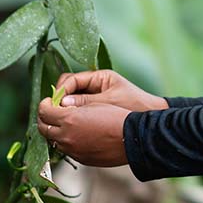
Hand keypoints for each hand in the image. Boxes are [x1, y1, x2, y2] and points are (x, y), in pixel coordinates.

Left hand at [37, 101, 130, 166]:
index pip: (44, 111)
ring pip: (54, 140)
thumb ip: (73, 107)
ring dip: (55, 131)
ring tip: (65, 124)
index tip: (49, 102)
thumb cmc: (117, 117)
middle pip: (44, 128)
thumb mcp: (94, 104)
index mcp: (69, 119)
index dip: (44, 104)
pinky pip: (67, 150)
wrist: (133, 138)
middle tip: (51, 112)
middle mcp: (67, 136)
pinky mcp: (81, 158)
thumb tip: (61, 107)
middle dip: (45, 119)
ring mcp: (73, 150)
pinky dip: (68, 141)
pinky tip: (78, 135)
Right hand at [52, 69, 167, 111]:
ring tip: (61, 120)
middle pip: (69, 88)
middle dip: (60, 99)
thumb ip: (85, 101)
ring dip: (65, 108)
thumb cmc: (134, 105)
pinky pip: (78, 110)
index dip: (61, 91)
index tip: (55, 104)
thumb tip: (62, 104)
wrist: (148, 120)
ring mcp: (94, 96)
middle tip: (54, 112)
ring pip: (71, 100)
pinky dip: (72, 115)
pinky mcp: (95, 108)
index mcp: (99, 77)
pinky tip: (69, 125)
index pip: (72, 79)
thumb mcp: (108, 101)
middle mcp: (95, 85)